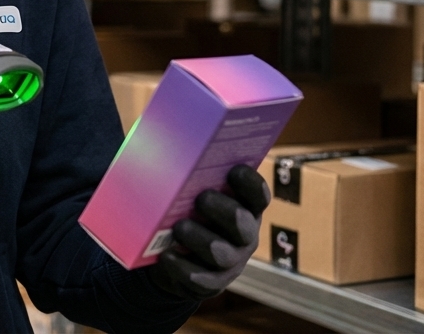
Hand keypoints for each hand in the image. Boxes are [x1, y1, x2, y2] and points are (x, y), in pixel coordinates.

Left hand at [149, 164, 270, 299]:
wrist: (174, 255)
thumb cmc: (185, 211)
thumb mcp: (190, 191)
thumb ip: (190, 174)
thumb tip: (166, 141)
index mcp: (244, 207)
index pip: (258, 195)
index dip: (250, 183)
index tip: (234, 170)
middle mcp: (244, 235)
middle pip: (242, 223)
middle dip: (224, 210)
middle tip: (202, 198)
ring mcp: (230, 261)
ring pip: (222, 253)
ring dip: (200, 238)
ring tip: (179, 227)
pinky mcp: (212, 283)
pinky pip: (201, 279)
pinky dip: (182, 267)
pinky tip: (166, 255)